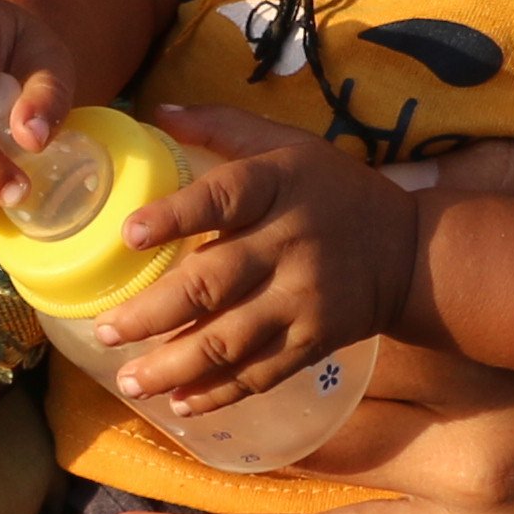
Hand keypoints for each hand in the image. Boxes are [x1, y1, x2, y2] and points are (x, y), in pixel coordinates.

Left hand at [97, 106, 418, 409]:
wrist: (408, 251)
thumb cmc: (332, 190)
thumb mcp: (288, 145)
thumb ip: (223, 127)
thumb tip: (156, 109)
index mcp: (277, 186)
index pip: (223, 196)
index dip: (175, 216)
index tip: (129, 234)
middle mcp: (290, 243)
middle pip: (214, 282)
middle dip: (153, 312)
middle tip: (105, 330)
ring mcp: (303, 299)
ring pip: (231, 340)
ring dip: (175, 365)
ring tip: (129, 379)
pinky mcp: (315, 341)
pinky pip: (261, 374)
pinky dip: (219, 393)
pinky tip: (180, 404)